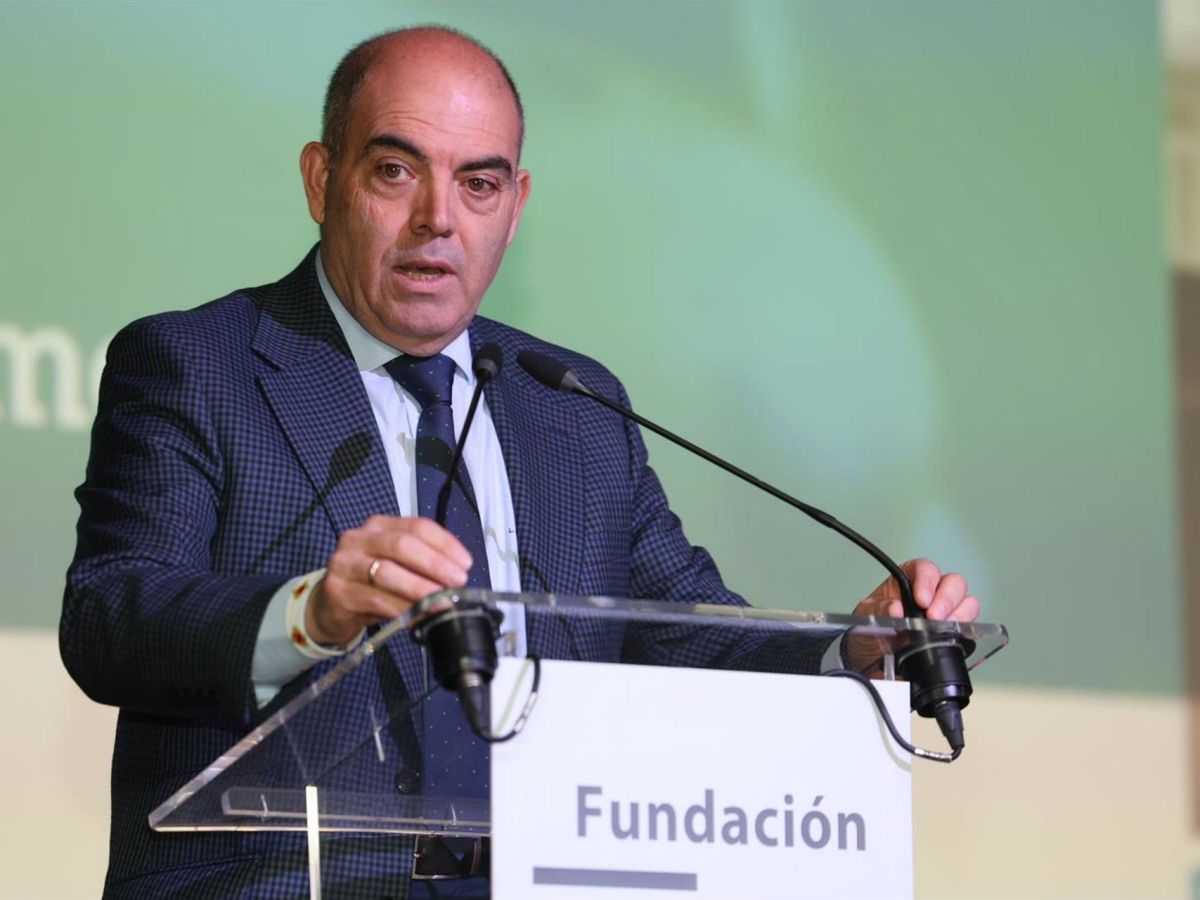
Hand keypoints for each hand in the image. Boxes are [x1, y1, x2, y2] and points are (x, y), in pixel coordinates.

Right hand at [306, 515, 472, 645]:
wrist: (328, 607)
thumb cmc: (369, 583)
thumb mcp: (394, 565)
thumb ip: (420, 563)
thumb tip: (457, 575)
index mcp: (378, 526)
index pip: (417, 526)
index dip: (445, 544)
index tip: (466, 563)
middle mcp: (358, 539)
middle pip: (402, 545)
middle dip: (435, 564)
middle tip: (457, 582)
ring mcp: (345, 564)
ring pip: (388, 573)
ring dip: (421, 589)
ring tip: (442, 602)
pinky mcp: (338, 591)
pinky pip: (377, 600)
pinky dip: (402, 609)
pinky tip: (418, 616)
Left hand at [847, 558, 978, 672]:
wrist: (872, 659)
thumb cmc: (870, 631)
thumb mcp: (865, 618)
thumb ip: (877, 611)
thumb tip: (895, 609)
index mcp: (908, 581)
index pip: (925, 569)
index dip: (927, 581)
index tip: (921, 599)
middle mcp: (931, 592)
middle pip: (953, 583)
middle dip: (946, 599)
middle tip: (933, 618)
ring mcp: (946, 612)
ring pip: (967, 602)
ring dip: (958, 615)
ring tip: (941, 630)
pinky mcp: (954, 632)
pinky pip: (969, 625)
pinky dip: (964, 630)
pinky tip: (949, 638)